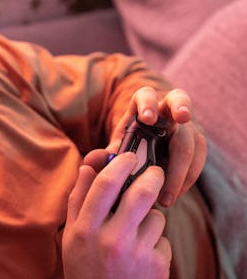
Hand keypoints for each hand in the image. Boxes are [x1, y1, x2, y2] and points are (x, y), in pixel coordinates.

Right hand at [62, 152, 171, 278]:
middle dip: (152, 176)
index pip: (106, 184)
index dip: (120, 164)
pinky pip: (164, 239)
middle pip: (141, 193)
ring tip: (137, 231)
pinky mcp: (157, 267)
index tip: (127, 156)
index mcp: (86, 230)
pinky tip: (142, 253)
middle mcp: (111, 240)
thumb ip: (78, 199)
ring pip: (157, 216)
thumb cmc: (84, 266)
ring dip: (150, 217)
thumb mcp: (72, 235)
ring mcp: (137, 254)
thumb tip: (88, 167)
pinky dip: (156, 242)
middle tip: (154, 172)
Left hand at [107, 87, 206, 206]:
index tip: (146, 118)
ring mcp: (185, 125)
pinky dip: (187, 177)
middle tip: (182, 117)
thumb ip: (104, 155)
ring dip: (182, 166)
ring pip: (192, 136)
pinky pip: (199, 157)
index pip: (145, 95)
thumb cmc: (129, 147)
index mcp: (141, 106)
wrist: (148, 154)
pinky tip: (174, 194)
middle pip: (179, 100)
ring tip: (166, 195)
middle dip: (181, 109)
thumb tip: (91, 160)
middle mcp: (166, 110)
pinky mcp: (196, 143)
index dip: (147, 103)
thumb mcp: (116, 149)